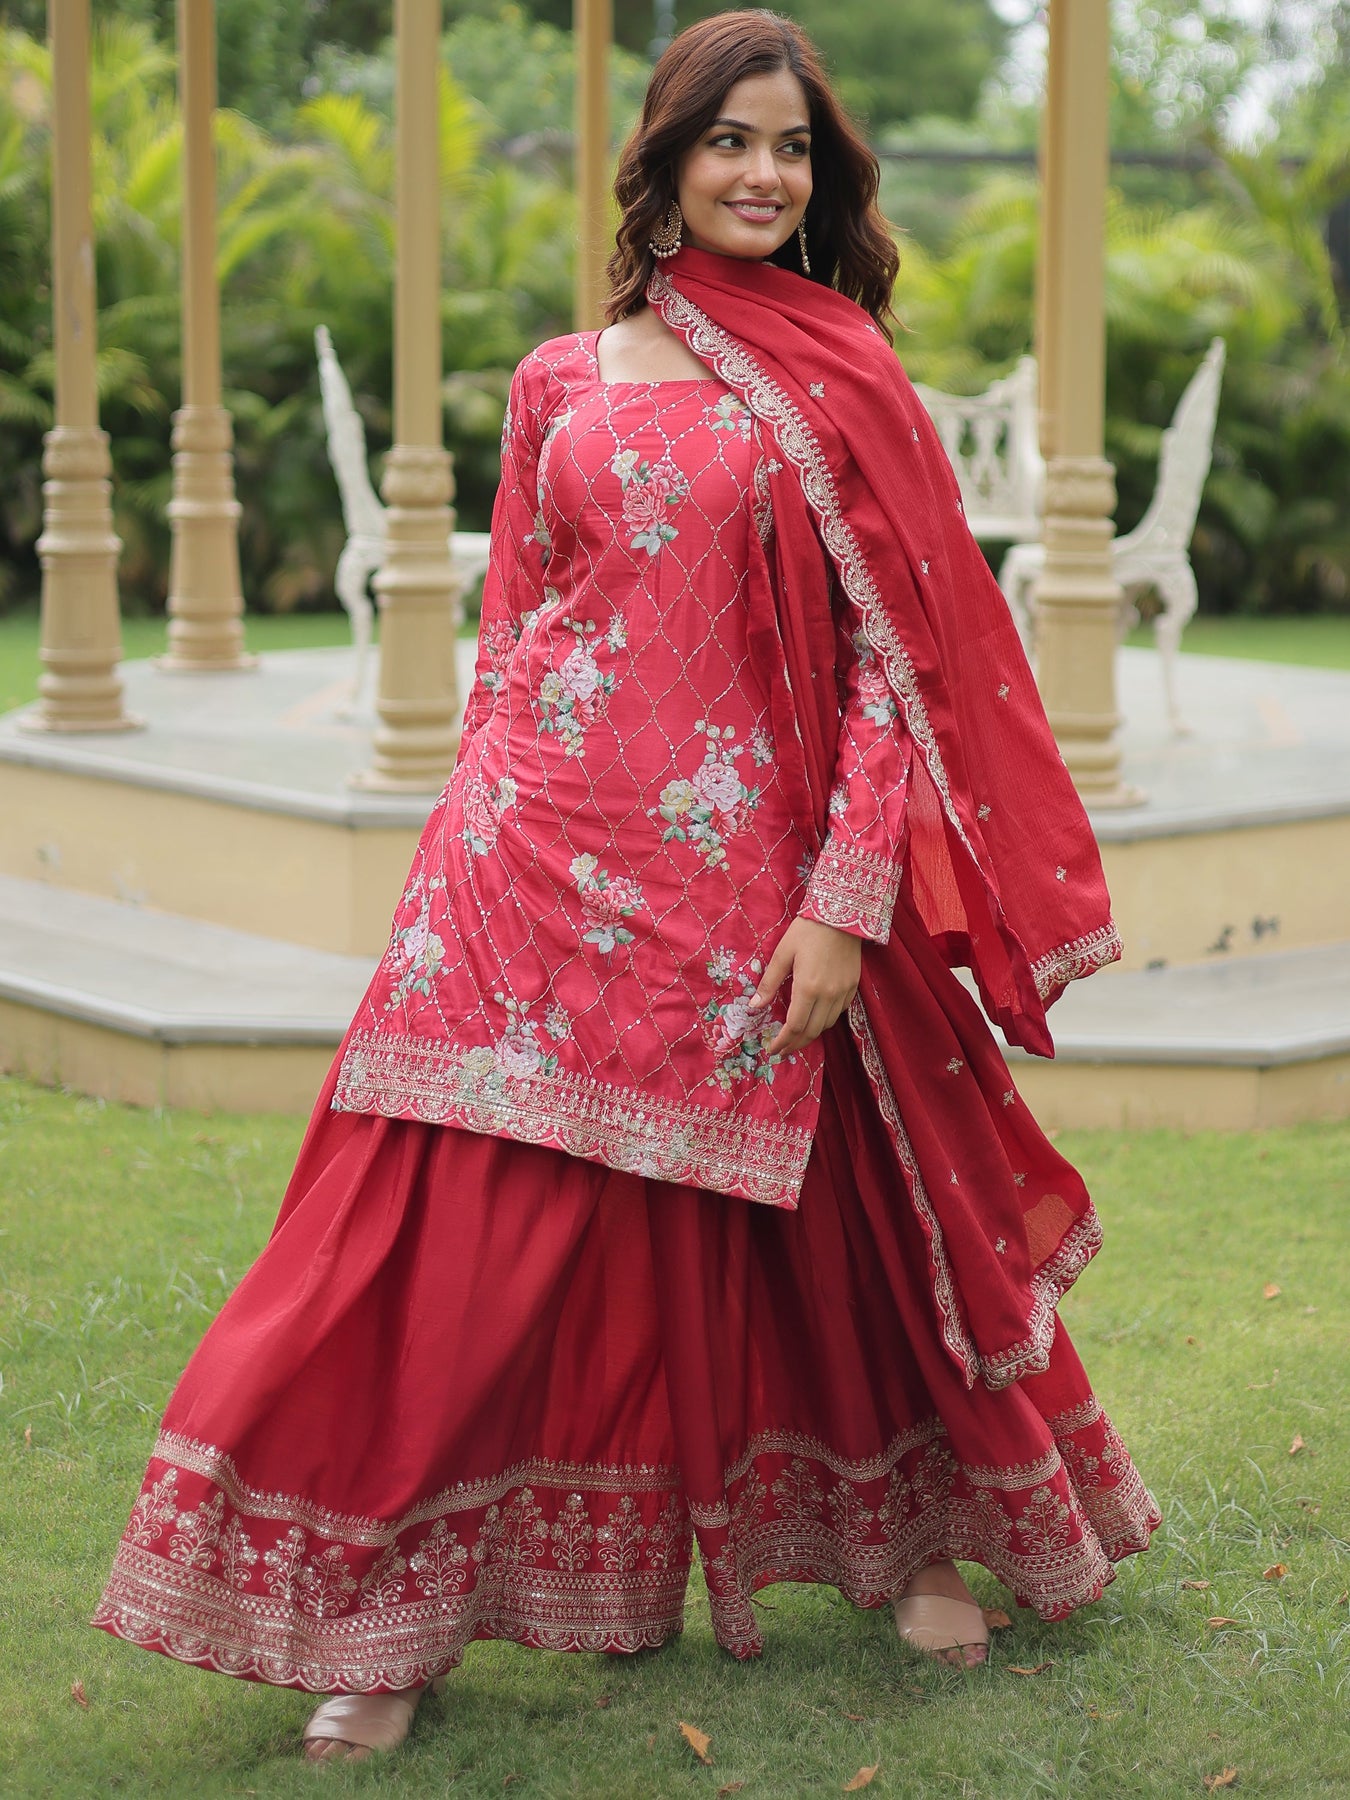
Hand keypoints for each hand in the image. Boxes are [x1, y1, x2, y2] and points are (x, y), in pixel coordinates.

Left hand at [750, 917, 861, 1056]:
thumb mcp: (782, 954)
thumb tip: (754, 1007)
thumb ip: (769, 983)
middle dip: (796, 1044)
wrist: (841, 914)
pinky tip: (816, 1017)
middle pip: (812, 1031)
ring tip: (797, 1036)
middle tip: (783, 1049)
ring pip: (827, 1024)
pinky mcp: (853, 986)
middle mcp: (828, 994)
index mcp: (807, 987)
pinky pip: (839, 1012)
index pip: (794, 1026)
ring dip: (811, 1034)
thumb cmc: (807, 931)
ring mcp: (843, 991)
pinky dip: (826, 1020)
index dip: (782, 1041)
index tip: (772, 1049)